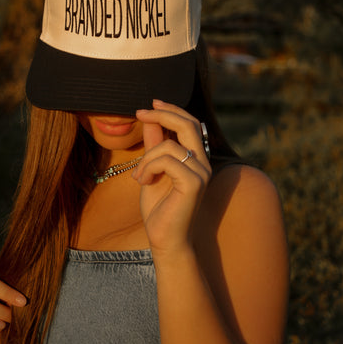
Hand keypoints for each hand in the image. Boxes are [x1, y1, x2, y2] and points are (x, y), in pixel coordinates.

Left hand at [134, 100, 210, 257]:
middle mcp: (203, 163)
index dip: (171, 110)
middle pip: (187, 124)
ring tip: (138, 176)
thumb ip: (154, 145)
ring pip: (169, 145)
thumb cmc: (158, 207)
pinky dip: (148, 168)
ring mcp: (201, 173)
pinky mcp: (194, 183)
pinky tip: (143, 182)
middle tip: (139, 112)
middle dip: (162, 113)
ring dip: (146, 158)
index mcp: (196, 158)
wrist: (164, 239)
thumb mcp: (151, 169)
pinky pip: (166, 161)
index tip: (150, 104)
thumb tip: (151, 118)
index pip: (190, 123)